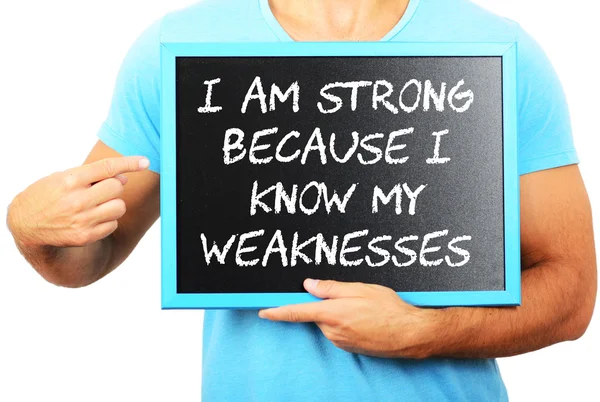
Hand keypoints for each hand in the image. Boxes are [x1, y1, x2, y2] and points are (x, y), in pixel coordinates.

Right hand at [7, 156, 148, 247]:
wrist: (25, 223)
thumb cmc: (48, 195)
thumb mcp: (63, 177)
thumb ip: (92, 176)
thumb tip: (123, 178)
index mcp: (71, 180)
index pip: (107, 168)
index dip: (129, 163)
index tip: (144, 161)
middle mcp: (77, 200)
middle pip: (117, 188)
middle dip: (114, 186)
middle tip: (101, 189)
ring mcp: (82, 220)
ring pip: (119, 207)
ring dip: (113, 204)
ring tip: (97, 204)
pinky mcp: (85, 236)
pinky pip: (113, 224)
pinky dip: (108, 220)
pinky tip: (92, 218)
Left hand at [259, 279, 440, 358]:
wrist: (410, 335)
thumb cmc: (388, 309)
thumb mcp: (360, 289)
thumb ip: (331, 287)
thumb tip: (309, 284)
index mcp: (331, 313)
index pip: (296, 312)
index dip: (277, 311)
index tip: (263, 311)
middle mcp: (332, 330)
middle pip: (316, 314)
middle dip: (326, 304)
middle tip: (350, 296)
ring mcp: (340, 341)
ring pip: (329, 322)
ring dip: (338, 313)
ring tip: (364, 308)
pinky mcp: (349, 347)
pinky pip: (339, 331)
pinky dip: (346, 322)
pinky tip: (366, 318)